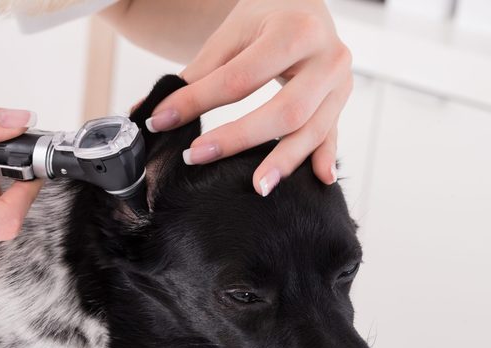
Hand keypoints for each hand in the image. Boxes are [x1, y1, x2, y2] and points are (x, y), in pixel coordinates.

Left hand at [145, 0, 351, 195]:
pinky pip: (332, 133)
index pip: (239, 77)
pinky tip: (320, 179)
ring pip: (313, 128)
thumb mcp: (231, 34)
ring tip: (257, 187)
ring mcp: (340, 82)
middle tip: (197, 156)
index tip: (162, 122)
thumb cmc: (265, 19)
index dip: (197, 101)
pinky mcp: (342, 100)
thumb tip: (148, 111)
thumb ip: (195, 75)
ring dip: (284, 160)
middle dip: (239, 137)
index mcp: (294, 31)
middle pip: (285, 109)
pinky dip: (326, 156)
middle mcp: (326, 56)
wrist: (303, 6)